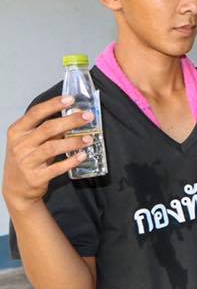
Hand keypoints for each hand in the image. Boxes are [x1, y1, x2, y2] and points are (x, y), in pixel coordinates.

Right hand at [2, 96, 92, 213]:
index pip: (35, 113)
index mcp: (17, 132)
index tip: (71, 99)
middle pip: (47, 128)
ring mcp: (26, 161)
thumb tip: (72, 116)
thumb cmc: (26, 159)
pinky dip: (71, 161)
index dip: (53, 104)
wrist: (16, 188)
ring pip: (52, 147)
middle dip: (70, 121)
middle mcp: (19, 145)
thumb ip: (46, 130)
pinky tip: (83, 156)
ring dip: (73, 142)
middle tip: (88, 116)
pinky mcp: (36, 177)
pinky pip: (57, 168)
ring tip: (89, 138)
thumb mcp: (30, 142)